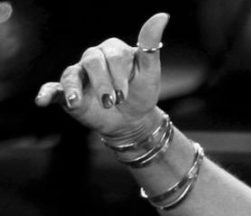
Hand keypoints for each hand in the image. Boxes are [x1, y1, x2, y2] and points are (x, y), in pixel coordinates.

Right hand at [34, 13, 168, 139]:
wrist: (132, 119)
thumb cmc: (142, 91)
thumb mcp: (150, 71)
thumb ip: (150, 45)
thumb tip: (162, 16)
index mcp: (113, 50)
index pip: (113, 56)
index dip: (119, 75)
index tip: (125, 93)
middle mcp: (93, 58)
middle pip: (92, 63)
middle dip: (102, 83)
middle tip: (113, 102)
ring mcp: (79, 75)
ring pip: (72, 75)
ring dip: (75, 88)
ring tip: (76, 102)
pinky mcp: (67, 92)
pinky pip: (53, 89)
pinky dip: (47, 93)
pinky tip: (43, 100)